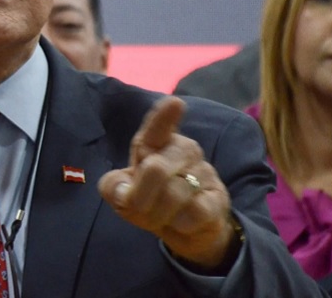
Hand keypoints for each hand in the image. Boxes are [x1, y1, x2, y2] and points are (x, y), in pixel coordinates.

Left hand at [97, 96, 237, 269]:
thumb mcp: (121, 194)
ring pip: (175, 194)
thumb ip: (113, 187)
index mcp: (155, 143)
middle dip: (141, 198)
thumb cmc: (148, 200)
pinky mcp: (218, 196)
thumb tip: (124, 191)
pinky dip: (181, 223)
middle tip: (140, 210)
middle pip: (155, 170)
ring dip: (160, 214)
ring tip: (162, 216)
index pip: (157, 128)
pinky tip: (182, 221)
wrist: (184, 228)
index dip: (164, 116)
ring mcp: (203, 171)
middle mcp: (182, 149)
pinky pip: (195, 211)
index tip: (175, 103)